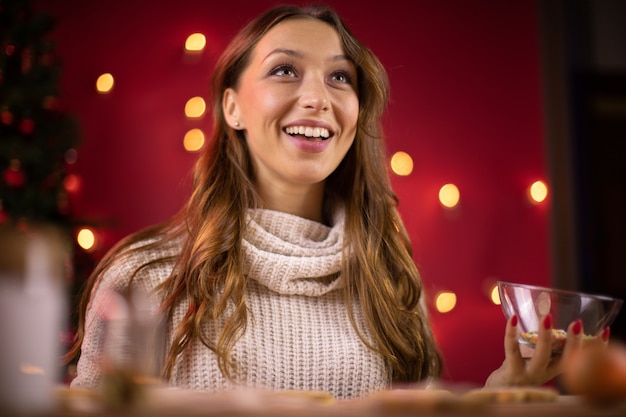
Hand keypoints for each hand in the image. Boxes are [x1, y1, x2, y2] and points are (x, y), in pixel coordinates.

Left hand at [484, 314, 609, 387]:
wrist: (501, 389)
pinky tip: (513, 318)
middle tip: (577, 323)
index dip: (593, 347)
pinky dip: (511, 333)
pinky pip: (512, 350)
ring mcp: (530, 373)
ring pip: (541, 356)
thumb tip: (552, 316)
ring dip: (545, 336)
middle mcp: (547, 373)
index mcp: (556, 368)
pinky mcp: (512, 370)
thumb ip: (548, 344)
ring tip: (547, 317)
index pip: (579, 358)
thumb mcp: (539, 358)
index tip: (603, 331)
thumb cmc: (522, 368)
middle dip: (573, 342)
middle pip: (565, 360)